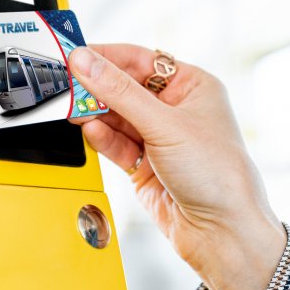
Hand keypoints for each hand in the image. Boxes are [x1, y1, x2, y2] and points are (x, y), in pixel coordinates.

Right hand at [68, 44, 285, 289]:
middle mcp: (177, 110)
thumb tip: (86, 62)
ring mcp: (160, 139)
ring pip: (117, 117)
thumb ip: (119, 92)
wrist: (222, 233)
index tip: (77, 55)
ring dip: (96, 114)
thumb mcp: (165, 125)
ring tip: (74, 110)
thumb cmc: (218, 175)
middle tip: (68, 84)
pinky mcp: (145, 166)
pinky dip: (102, 138)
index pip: (142, 60)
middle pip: (125, 88)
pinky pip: (116, 144)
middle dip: (97, 88)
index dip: (108, 57)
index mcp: (193, 87)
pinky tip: (91, 132)